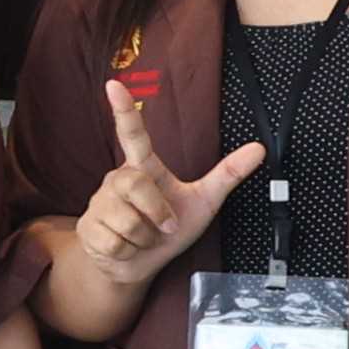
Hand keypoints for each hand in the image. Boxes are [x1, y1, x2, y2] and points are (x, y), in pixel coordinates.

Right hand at [73, 85, 263, 290]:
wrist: (137, 264)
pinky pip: (114, 241)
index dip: (123, 110)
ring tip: (143, 238)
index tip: (114, 84)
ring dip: (144, 238)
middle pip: (137, 186)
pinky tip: (126, 248)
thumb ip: (228, 175)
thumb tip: (259, 148)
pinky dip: (128, 252)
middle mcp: (117, 180)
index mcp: (143, 167)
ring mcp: (99, 204)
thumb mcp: (204, 201)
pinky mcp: (88, 228)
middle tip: (165, 226)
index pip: (133, 134)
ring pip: (127, 220)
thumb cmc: (168, 228)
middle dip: (157, 213)